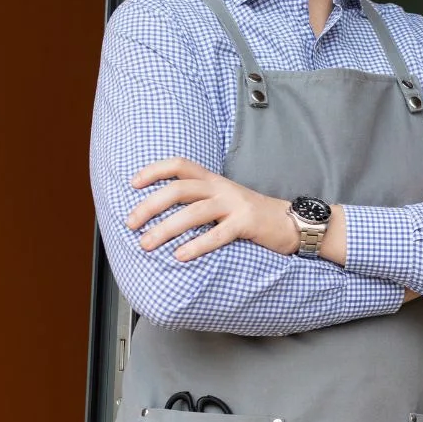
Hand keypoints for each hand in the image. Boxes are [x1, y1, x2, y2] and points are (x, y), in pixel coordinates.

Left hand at [126, 158, 293, 261]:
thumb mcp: (225, 201)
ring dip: (166, 228)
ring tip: (146, 244)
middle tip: (130, 223)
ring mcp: (235, 204)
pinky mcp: (247, 223)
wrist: (292, 222)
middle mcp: (222, 188)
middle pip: (179, 189)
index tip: (132, 184)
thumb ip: (199, 202)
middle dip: (150, 205)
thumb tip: (163, 216)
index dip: (154, 171)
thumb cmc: (252, 217)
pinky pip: (218, 234)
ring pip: (194, 212)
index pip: (180, 165)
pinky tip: (180, 256)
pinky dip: (197, 245)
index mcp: (214, 181)